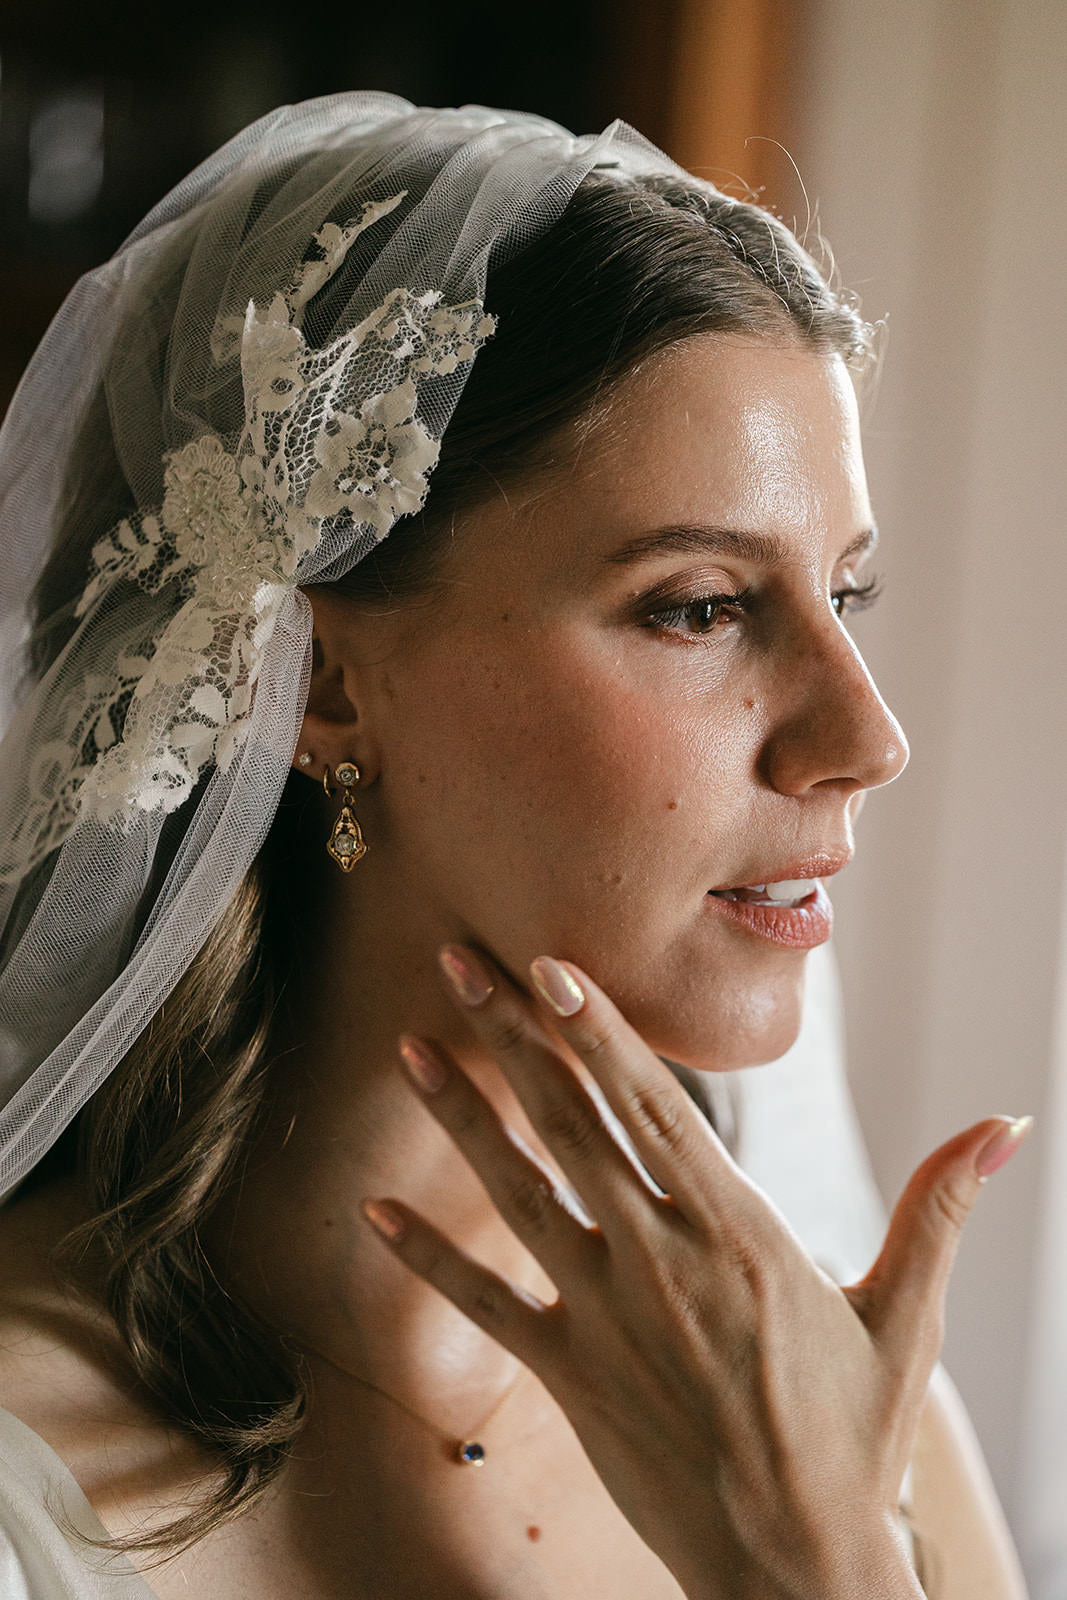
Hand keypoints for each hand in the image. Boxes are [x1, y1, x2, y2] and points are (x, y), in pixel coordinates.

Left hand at [362, 943, 1030, 1599]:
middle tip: (458, 959)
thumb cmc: (856, 1436)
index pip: (653, 1105)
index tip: (547, 965)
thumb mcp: (907, 1315)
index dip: (596, 1030)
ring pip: (519, 1191)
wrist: (796, 1566)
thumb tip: (1008, 1125)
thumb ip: (939, 1209)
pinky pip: (485, 1302)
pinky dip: (426, 1254)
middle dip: (509, 1037)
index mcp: (738, 1231)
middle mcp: (659, 1259)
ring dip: (460, 1116)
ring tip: (409, 1046)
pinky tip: (371, 1209)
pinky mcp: (567, 1374)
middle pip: (570, 1123)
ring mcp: (603, 1315)